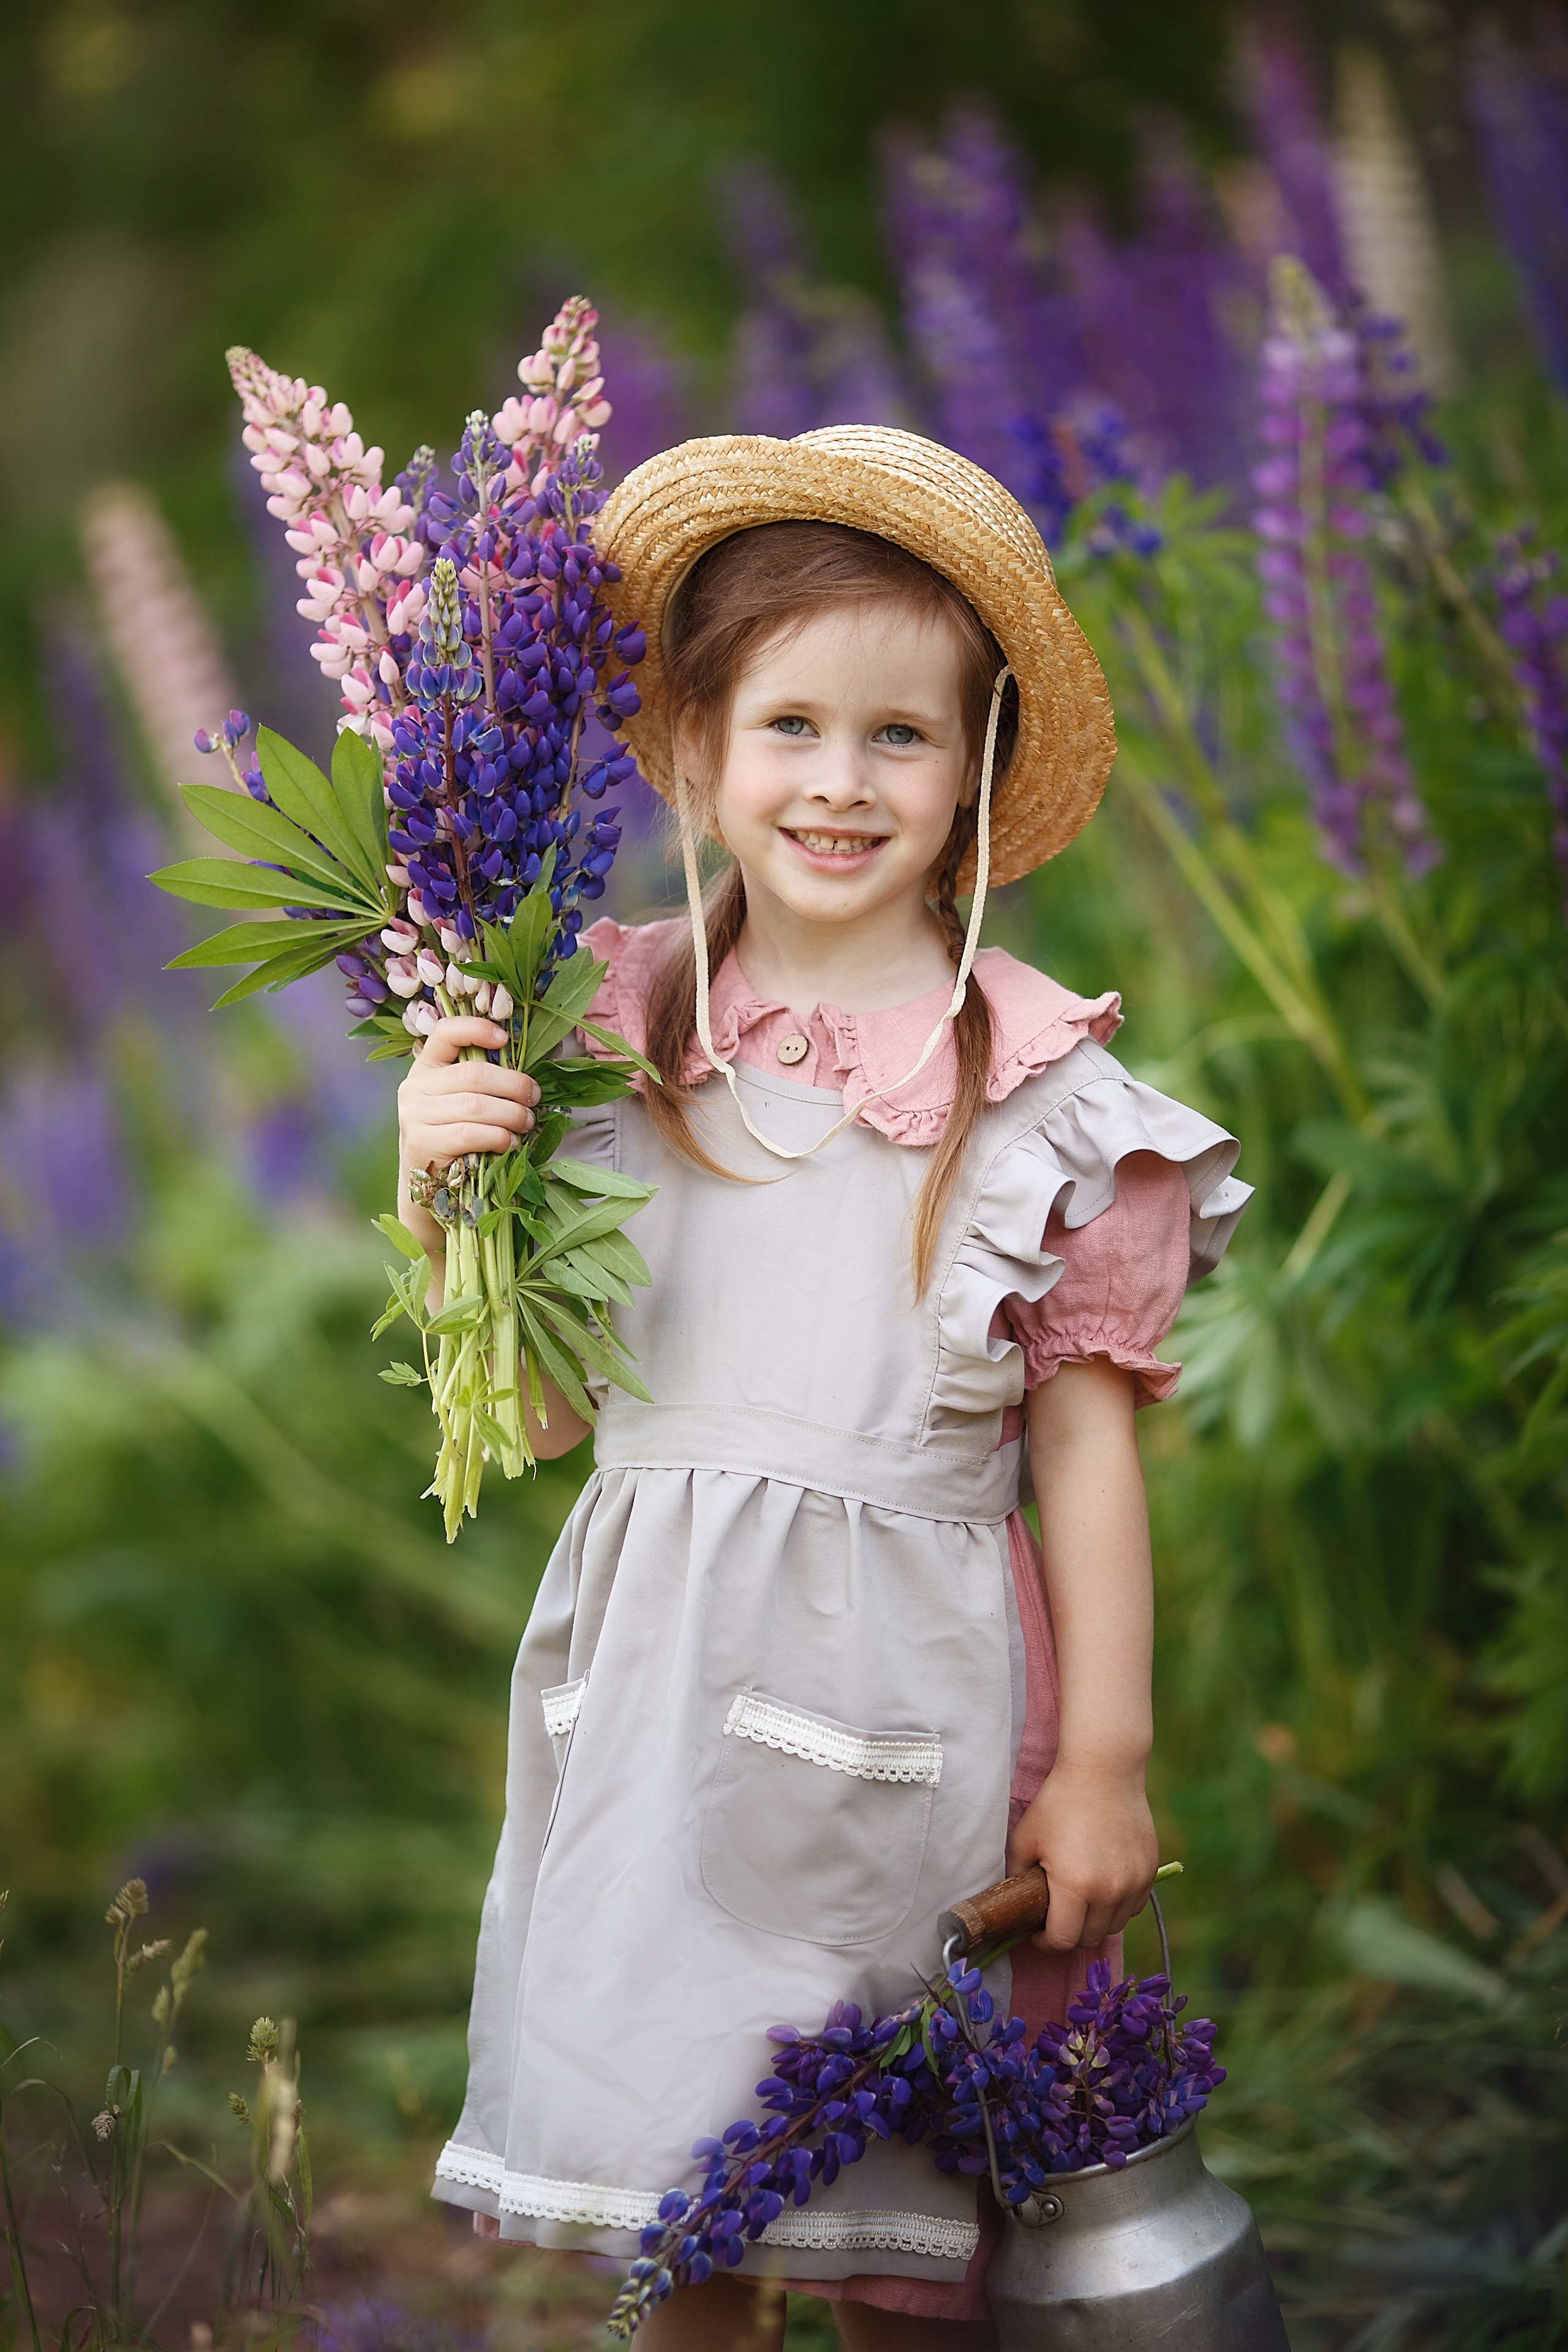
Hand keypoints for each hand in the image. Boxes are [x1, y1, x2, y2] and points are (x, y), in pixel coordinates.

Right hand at [396, 1016, 538, 1253]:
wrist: (427, 1190)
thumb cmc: (456, 1141)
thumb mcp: (462, 1105)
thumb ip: (482, 1085)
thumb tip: (528, 1078)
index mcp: (427, 1068)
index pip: (445, 1033)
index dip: (477, 1029)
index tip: (505, 1039)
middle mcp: (414, 1087)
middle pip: (473, 1074)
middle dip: (513, 1084)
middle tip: (535, 1098)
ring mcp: (414, 1115)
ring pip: (475, 1105)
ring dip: (511, 1114)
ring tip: (527, 1123)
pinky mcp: (421, 1143)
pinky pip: (470, 1133)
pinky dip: (498, 1137)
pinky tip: (511, 1143)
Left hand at [1006, 1758, 1157, 1952]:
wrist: (1104, 1770)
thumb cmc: (1058, 1802)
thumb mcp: (1025, 1839)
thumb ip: (1017, 1877)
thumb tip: (1016, 1903)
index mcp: (1076, 1886)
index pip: (1063, 1940)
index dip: (1045, 1941)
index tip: (1037, 1931)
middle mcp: (1110, 1891)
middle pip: (1090, 1938)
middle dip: (1069, 1933)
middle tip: (1056, 1916)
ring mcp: (1135, 1882)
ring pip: (1115, 1925)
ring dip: (1096, 1922)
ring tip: (1080, 1901)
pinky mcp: (1150, 1870)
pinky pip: (1134, 1906)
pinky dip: (1118, 1906)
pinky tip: (1103, 1886)